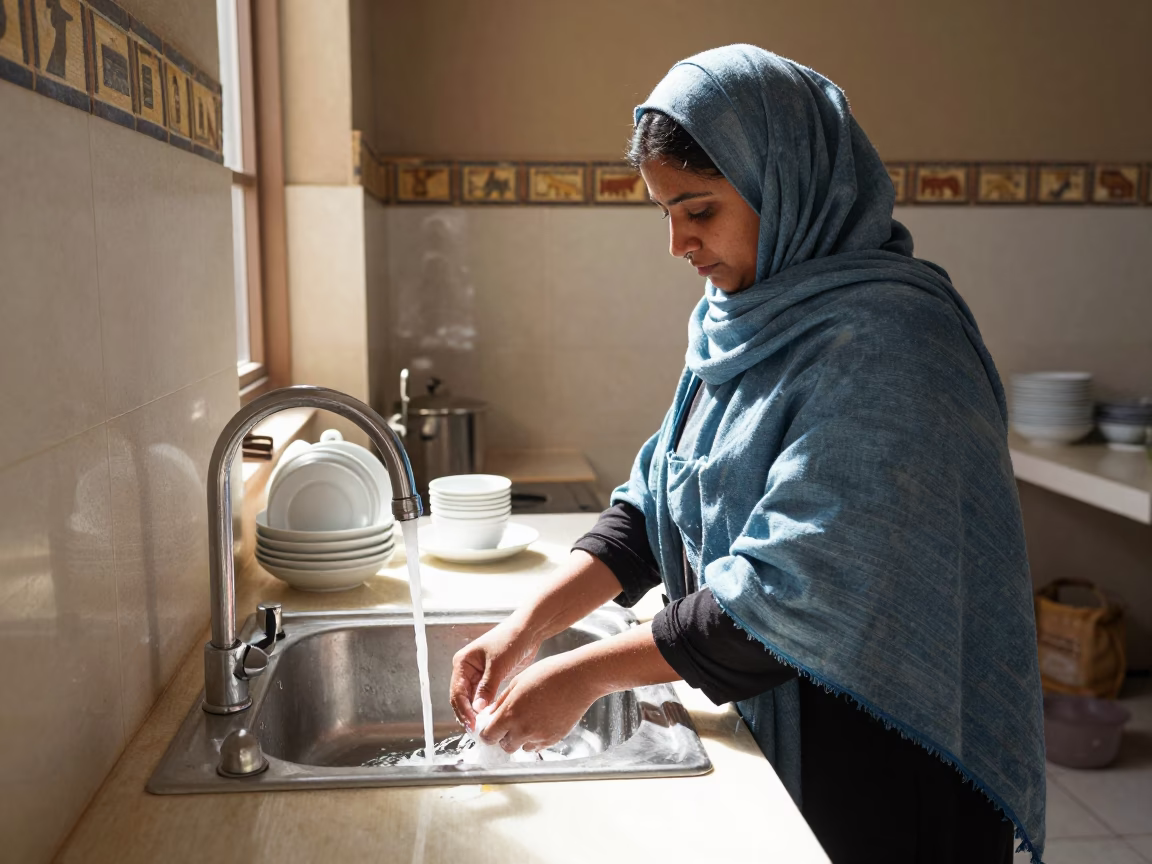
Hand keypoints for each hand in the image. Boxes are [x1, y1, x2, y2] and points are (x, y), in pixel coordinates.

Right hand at [450, 619, 541, 731]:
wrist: (528, 630)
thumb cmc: (511, 640)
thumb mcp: (498, 664)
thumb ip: (487, 687)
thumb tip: (478, 709)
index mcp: (462, 662)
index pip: (457, 692)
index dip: (463, 710)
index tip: (472, 724)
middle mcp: (467, 670)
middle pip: (461, 698)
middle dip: (467, 714)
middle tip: (477, 731)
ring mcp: (477, 675)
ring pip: (471, 700)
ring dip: (476, 713)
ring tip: (484, 728)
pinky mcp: (489, 680)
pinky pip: (483, 698)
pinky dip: (485, 708)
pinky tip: (491, 718)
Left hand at [477, 655, 601, 752]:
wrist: (578, 678)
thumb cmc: (549, 673)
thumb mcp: (518, 682)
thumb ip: (502, 701)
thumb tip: (491, 713)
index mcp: (511, 714)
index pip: (489, 736)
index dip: (487, 733)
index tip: (490, 728)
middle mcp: (524, 729)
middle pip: (505, 746)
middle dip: (504, 737)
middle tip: (509, 723)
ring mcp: (540, 736)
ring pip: (522, 747)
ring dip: (521, 739)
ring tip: (529, 719)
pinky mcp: (554, 739)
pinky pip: (539, 746)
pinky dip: (536, 738)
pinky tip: (541, 721)